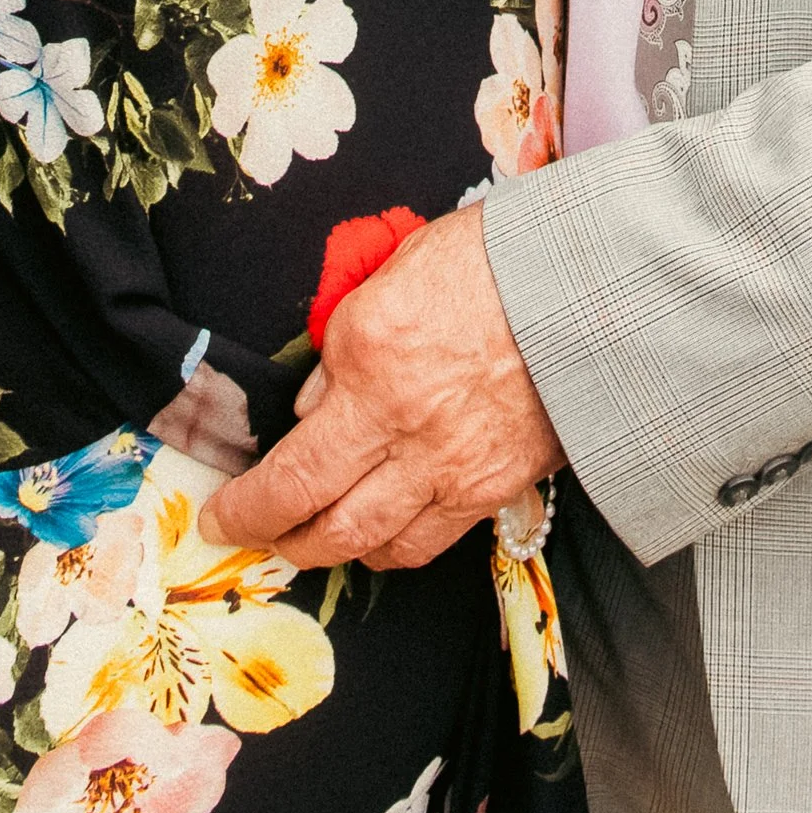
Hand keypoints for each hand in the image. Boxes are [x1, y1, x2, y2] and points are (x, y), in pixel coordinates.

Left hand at [200, 204, 561, 569]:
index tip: (221, 512)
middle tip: (252, 534)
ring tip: (306, 541)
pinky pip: (427, 541)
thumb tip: (313, 407)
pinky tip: (375, 537)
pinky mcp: (494, 487)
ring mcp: (453, 466)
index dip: (246, 506)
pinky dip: (390, 549)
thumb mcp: (390, 275)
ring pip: (373, 546)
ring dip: (328, 552)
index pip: (292, 468)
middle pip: (323, 523)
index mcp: (370, 360)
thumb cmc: (490, 260)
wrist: (590, 284)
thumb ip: (343, 349)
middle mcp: (405, 426)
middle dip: (276, 539)